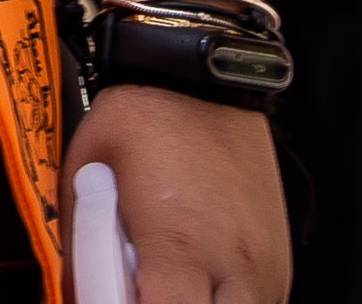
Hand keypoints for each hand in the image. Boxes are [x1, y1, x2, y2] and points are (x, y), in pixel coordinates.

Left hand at [72, 82, 286, 303]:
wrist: (199, 80)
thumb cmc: (138, 122)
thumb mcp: (83, 180)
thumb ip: (84, 256)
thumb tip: (80, 296)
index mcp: (181, 247)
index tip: (114, 295)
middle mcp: (237, 266)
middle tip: (137, 285)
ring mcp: (268, 269)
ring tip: (164, 277)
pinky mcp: (281, 266)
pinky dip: (220, 301)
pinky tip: (192, 279)